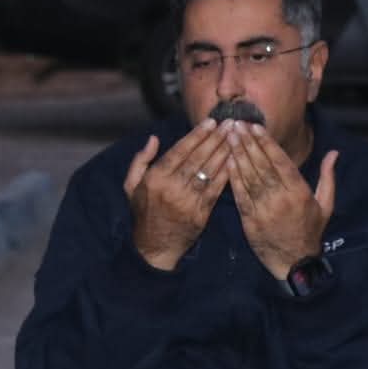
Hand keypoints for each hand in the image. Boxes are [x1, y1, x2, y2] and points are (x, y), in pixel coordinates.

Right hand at [124, 120, 232, 269]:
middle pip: (198, 158)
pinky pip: (216, 188)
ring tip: (237, 137)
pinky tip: (236, 161)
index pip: (180, 151)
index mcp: (155, 178)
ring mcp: (188, 201)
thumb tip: (153, 139)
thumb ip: (140, 161)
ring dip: (225, 152)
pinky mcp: (201, 212)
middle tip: (231, 124)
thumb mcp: (131, 186)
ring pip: (210, 171)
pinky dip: (226, 173)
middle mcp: (172, 188)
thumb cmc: (143, 212)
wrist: (155, 246)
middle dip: (216, 138)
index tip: (211, 122)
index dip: (197, 135)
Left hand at [226, 121, 338, 278]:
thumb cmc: (310, 231)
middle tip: (237, 124)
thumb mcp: (325, 204)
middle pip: (261, 166)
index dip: (267, 143)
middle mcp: (280, 199)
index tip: (256, 127)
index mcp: (299, 193)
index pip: (280, 162)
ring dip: (237, 155)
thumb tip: (334, 153)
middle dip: (248, 143)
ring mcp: (263, 209)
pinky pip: (239, 195)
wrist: (294, 262)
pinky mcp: (249, 219)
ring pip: (248, 177)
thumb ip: (327, 177)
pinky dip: (232, 177)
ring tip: (229, 136)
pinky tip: (226, 161)